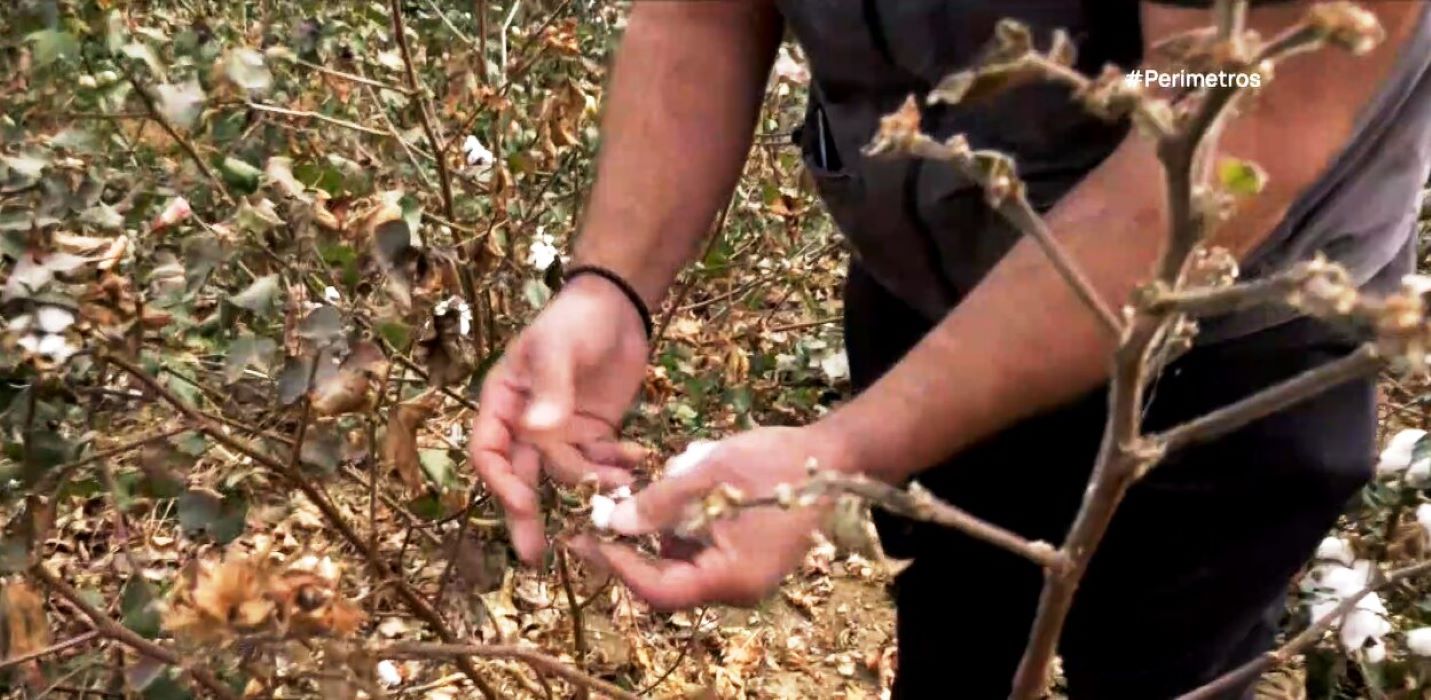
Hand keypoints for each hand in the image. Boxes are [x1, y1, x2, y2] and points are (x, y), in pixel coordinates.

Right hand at [470, 274, 649, 564]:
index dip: (501, 481)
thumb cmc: (573, 320)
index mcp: (503, 403)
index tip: (522, 503)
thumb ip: (550, 389)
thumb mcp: (557, 348)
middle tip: (535, 557)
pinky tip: (639, 462)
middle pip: (522, 477)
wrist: (616, 306)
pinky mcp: (596, 433)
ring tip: (620, 489)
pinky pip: (601, 463)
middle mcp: (528, 425)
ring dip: (591, 486)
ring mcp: (562, 432)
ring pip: (568, 475)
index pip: (490, 451)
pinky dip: (618, 468)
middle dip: (528, 515)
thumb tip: (538, 430)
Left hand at [568, 425, 851, 609]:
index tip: (585, 538)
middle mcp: (738, 587)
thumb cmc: (775, 463)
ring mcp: (746, 575)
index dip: (619, 565)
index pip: (659, 589)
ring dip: (660, 531)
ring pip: (684, 563)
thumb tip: (614, 523)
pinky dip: (684, 524)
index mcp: (730, 578)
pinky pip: (703, 550)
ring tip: (652, 488)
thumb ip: (659, 502)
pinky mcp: (749, 557)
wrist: (836, 456)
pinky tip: (684, 487)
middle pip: (669, 581)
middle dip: (635, 547)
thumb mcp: (708, 474)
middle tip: (602, 517)